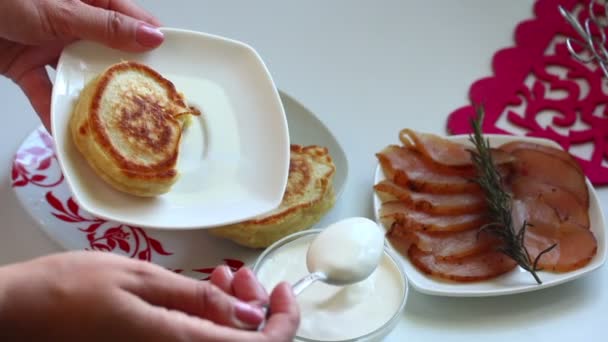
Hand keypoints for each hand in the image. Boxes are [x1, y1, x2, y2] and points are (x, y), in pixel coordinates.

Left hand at [0, 0, 164, 131]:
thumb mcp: (61, 10)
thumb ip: (106, 27)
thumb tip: (154, 38)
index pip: (132, 21)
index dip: (153, 44)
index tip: (174, 71)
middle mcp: (74, 22)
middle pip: (108, 54)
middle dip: (125, 80)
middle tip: (150, 107)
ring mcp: (50, 44)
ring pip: (79, 77)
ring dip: (89, 100)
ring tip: (114, 127)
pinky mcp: (26, 65)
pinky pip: (44, 91)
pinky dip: (50, 112)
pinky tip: (65, 135)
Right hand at [0, 251, 298, 340]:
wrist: (18, 312)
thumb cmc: (68, 290)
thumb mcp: (140, 280)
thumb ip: (199, 300)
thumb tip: (252, 314)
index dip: (283, 322)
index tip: (281, 288)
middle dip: (255, 307)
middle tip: (239, 271)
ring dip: (233, 309)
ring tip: (222, 273)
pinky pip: (195, 341)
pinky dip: (208, 316)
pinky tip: (202, 288)